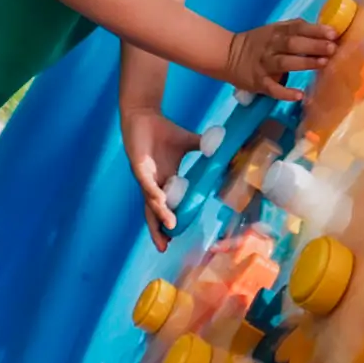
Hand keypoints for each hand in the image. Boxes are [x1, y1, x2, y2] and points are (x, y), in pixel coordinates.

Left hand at [122, 108, 200, 250]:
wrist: (144, 115)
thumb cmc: (163, 130)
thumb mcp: (187, 142)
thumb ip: (203, 148)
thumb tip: (225, 149)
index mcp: (164, 181)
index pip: (164, 208)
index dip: (166, 223)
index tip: (173, 239)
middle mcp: (153, 183)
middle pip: (153, 212)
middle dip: (157, 230)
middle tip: (163, 247)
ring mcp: (145, 176)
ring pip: (151, 201)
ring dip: (160, 214)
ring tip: (169, 227)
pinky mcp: (138, 166)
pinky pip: (146, 182)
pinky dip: (152, 192)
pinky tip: (159, 201)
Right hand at [225, 18, 338, 100]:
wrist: (227, 55)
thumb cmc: (258, 43)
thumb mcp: (274, 30)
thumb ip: (294, 29)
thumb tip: (322, 29)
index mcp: (276, 32)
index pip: (297, 28)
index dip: (315, 30)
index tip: (333, 33)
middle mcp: (270, 47)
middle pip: (293, 44)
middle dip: (313, 45)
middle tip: (332, 48)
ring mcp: (264, 65)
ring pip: (285, 63)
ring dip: (304, 63)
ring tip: (323, 64)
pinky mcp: (259, 82)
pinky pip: (272, 88)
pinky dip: (285, 92)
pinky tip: (299, 95)